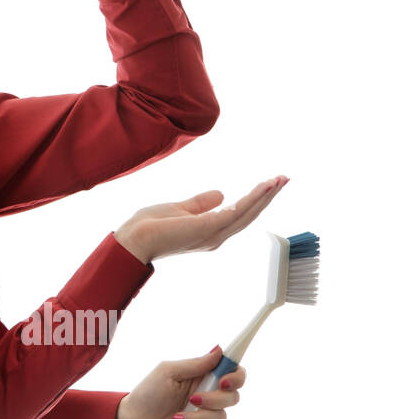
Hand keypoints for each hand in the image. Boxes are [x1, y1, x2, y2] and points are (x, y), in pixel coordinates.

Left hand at [113, 175, 289, 265]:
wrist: (133, 238)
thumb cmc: (151, 226)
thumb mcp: (181, 208)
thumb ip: (201, 203)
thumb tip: (220, 194)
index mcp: (211, 231)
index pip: (240, 214)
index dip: (256, 200)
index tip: (271, 184)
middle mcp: (217, 236)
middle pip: (249, 214)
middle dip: (268, 197)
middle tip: (285, 179)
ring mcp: (214, 233)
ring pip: (247, 213)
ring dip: (265, 195)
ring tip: (280, 180)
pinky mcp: (208, 228)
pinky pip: (236, 211)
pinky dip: (253, 199)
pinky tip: (264, 187)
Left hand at [114, 346, 246, 418]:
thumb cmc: (147, 393)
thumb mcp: (167, 372)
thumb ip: (195, 364)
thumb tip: (219, 350)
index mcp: (201, 376)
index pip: (232, 372)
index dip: (236, 377)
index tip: (224, 381)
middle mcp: (207, 394)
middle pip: (233, 397)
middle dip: (215, 400)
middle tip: (193, 399)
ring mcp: (204, 415)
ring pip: (221, 417)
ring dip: (196, 418)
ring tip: (175, 417)